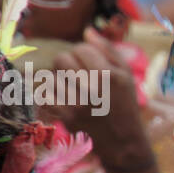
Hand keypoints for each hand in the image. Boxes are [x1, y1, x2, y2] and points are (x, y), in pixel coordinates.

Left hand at [48, 27, 148, 168]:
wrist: (123, 141)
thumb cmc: (126, 104)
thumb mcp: (127, 74)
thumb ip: (108, 50)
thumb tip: (87, 31)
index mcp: (108, 75)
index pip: (81, 48)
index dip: (85, 54)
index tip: (92, 64)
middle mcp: (91, 88)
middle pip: (62, 59)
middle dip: (69, 63)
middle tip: (79, 75)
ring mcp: (77, 103)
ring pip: (51, 76)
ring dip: (60, 79)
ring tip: (73, 88)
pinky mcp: (66, 117)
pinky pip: (46, 94)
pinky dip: (52, 94)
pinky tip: (65, 98)